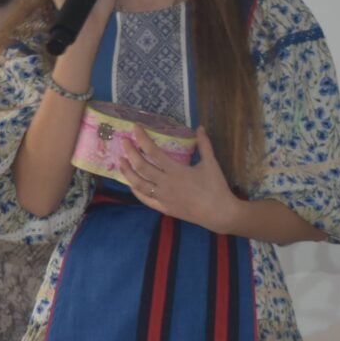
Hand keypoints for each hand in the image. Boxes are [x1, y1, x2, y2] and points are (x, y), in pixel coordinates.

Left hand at [122, 126, 238, 231]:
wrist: (219, 213)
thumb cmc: (216, 187)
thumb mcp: (211, 163)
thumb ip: (204, 144)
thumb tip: (200, 127)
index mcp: (176, 170)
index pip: (153, 152)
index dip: (142, 139)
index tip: (135, 128)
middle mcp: (165, 183)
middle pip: (141, 166)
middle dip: (130, 152)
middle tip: (123, 141)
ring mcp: (163, 197)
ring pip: (138, 184)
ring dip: (127, 172)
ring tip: (121, 161)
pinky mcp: (164, 208)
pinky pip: (145, 199)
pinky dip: (136, 191)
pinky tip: (131, 184)